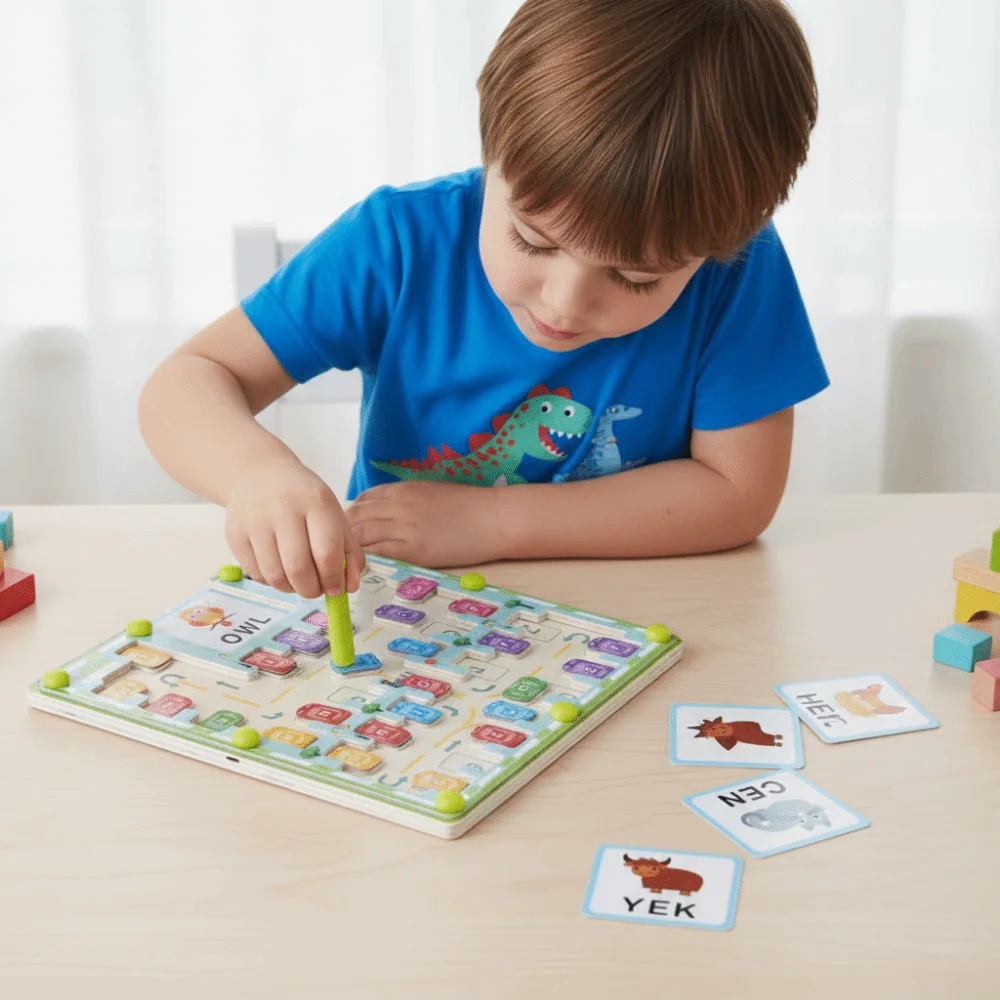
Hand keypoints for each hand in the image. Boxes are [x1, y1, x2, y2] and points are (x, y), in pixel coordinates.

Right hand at [225, 454, 365, 597]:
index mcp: (315, 501)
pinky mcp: (235, 535)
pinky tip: (279, 569)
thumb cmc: (303, 499)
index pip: (327, 552)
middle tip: (316, 590)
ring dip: (291, 589)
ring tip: (299, 580)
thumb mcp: (334, 515)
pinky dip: (271, 581)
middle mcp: (282, 509)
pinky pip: (255, 574)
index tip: (336, 589)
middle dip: (312, 589)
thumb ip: (349, 552)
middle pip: (298, 568)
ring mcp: (255, 522)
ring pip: (275, 576)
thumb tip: (350, 587)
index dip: (333, 578)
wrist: (259, 474)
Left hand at [346, 480, 505, 567]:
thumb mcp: (430, 490)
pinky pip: (379, 554)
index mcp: (402, 490)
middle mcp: (398, 506)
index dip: (350, 514)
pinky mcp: (415, 550)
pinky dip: (367, 560)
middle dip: (342, 532)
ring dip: (350, 549)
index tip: (347, 527)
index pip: (362, 500)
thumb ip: (404, 498)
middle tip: (340, 548)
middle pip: (354, 517)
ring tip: (347, 561)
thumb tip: (384, 509)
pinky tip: (364, 567)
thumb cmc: (468, 505)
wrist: (494, 517)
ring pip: (361, 536)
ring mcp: (405, 528)